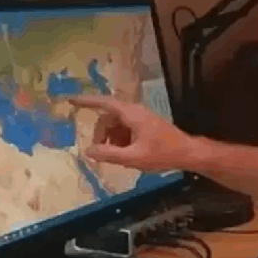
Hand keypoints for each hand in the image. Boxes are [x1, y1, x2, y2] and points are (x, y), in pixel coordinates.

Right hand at [67, 96, 194, 170]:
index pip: (104, 103)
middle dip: (101, 134)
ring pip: (115, 125)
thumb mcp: (133, 157)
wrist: (187, 153)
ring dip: (111, 140)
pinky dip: (120, 140)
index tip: (69, 99)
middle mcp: (134, 111)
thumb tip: (88, 150)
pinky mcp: (144, 125)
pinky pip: (124, 129)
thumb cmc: (162, 154)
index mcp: (131, 114)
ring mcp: (140, 118)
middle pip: (107, 118)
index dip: (86, 101)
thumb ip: (109, 154)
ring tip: (119, 156)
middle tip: (100, 153)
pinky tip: (127, 154)